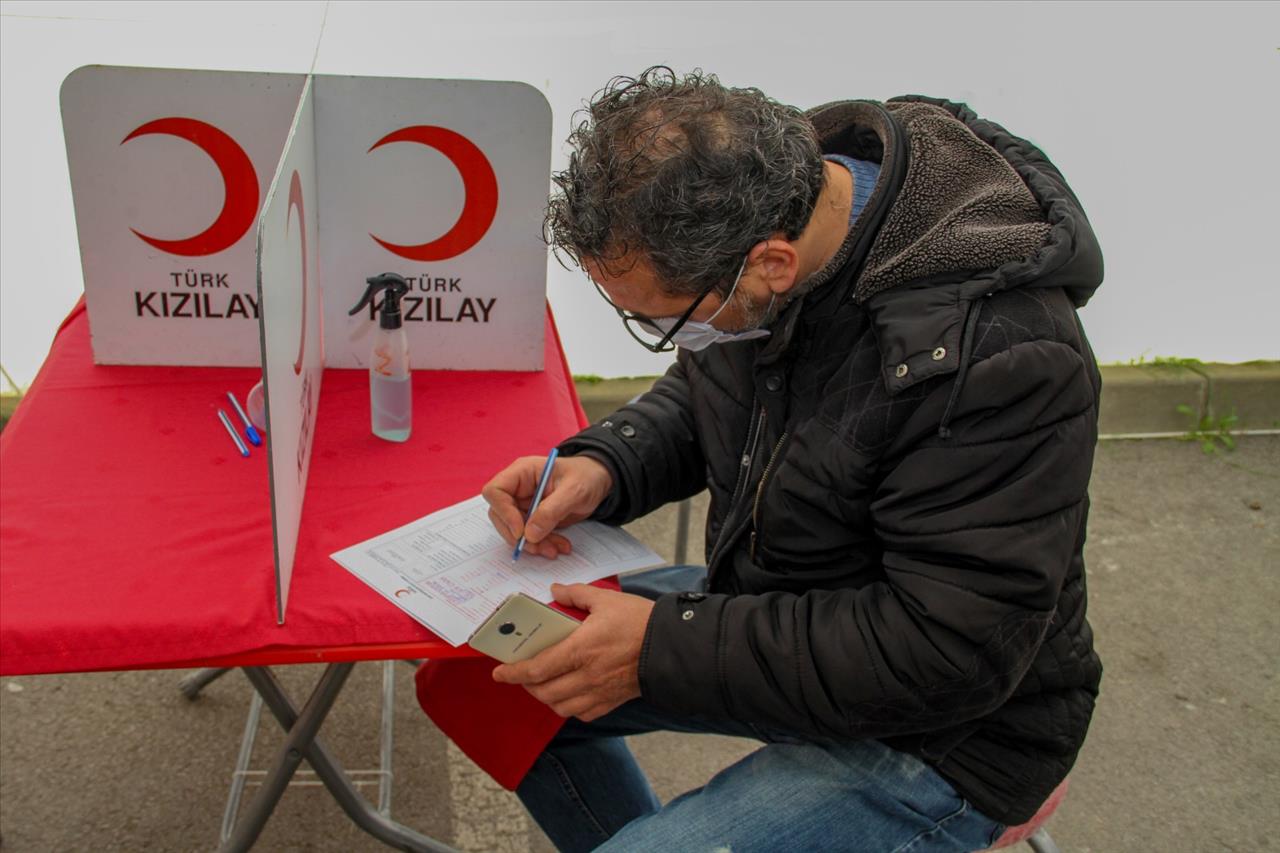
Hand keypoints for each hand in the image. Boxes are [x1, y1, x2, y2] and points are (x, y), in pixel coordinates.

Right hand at [481, 454, 612, 559]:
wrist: (598, 482)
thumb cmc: (586, 477)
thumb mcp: (574, 491)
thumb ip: (551, 511)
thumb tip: (529, 534)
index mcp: (522, 472)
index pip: (495, 491)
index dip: (503, 513)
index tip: (521, 532)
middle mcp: (518, 488)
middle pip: (500, 515)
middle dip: (519, 536)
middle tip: (539, 547)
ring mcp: (523, 504)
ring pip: (514, 530)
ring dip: (532, 544)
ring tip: (555, 549)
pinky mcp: (532, 518)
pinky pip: (529, 536)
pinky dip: (542, 545)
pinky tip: (559, 546)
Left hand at [492, 583, 652, 720]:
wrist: (673, 647)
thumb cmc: (641, 622)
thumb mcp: (607, 600)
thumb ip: (576, 594)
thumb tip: (555, 591)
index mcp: (581, 650)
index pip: (536, 669)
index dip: (513, 673)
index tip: (499, 673)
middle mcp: (586, 676)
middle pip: (543, 692)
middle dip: (527, 686)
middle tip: (523, 674)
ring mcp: (599, 693)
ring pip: (560, 707)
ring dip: (546, 697)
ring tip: (544, 683)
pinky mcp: (612, 702)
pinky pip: (582, 714)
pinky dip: (569, 707)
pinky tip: (570, 693)